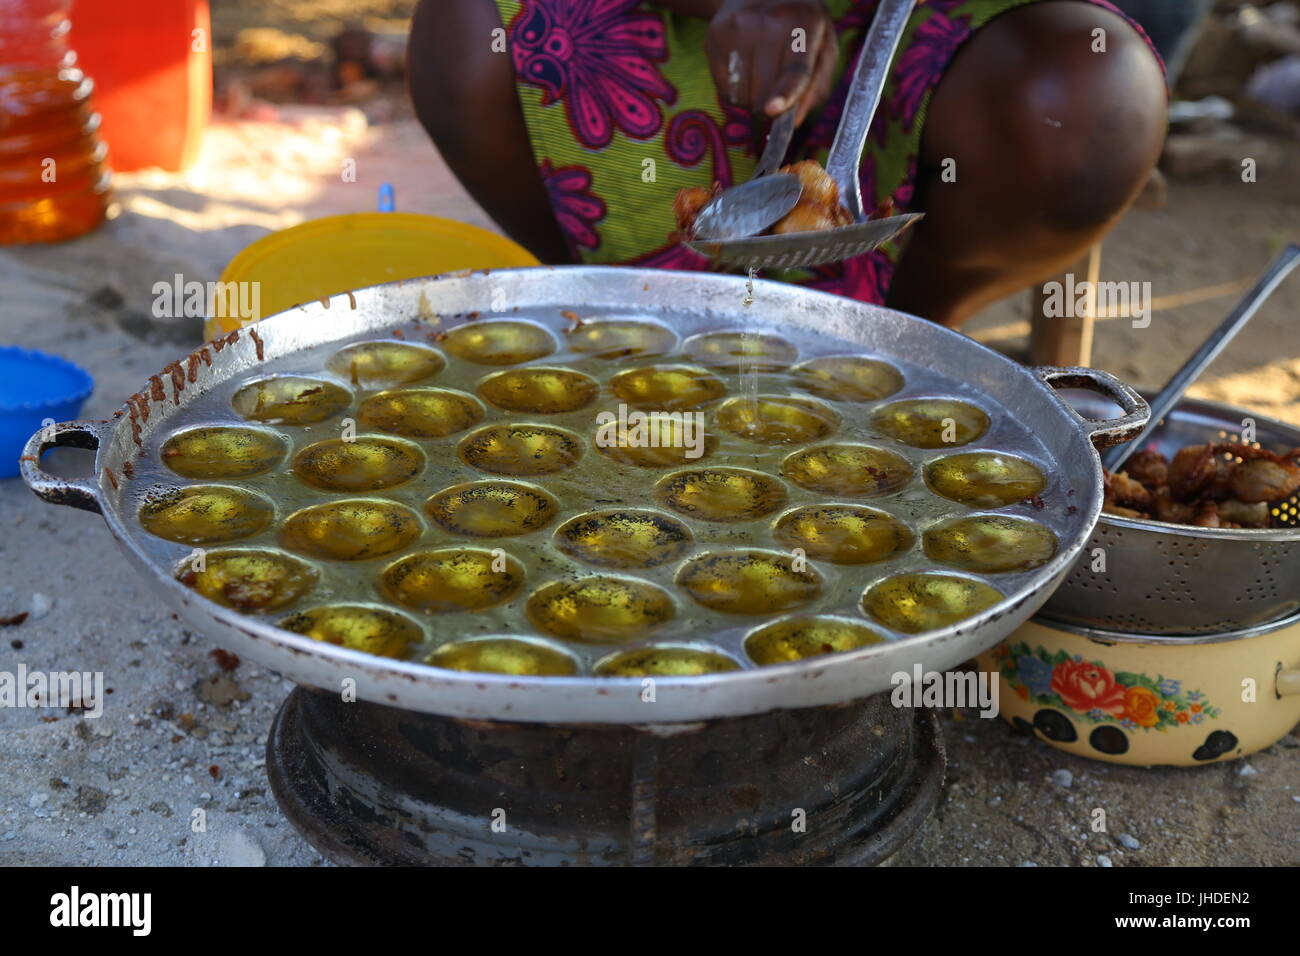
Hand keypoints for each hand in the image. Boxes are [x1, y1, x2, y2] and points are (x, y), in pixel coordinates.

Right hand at [704, 0, 837, 124]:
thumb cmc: (801, 28)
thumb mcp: (822, 49)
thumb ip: (816, 87)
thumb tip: (793, 121)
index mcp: (805, 24)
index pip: (795, 67)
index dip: (785, 92)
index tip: (773, 110)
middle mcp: (769, 22)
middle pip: (764, 92)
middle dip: (770, 104)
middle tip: (776, 89)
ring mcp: (738, 27)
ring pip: (742, 95)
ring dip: (753, 99)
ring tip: (760, 73)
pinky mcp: (715, 36)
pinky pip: (724, 90)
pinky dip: (736, 91)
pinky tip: (744, 69)